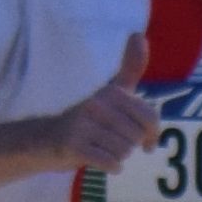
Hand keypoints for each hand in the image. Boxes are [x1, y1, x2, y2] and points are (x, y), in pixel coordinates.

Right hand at [40, 33, 153, 173]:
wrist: (47, 139)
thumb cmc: (89, 119)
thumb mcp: (111, 92)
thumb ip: (129, 69)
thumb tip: (139, 35)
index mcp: (110, 92)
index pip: (150, 117)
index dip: (153, 134)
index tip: (147, 142)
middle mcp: (96, 103)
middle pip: (137, 137)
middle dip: (129, 145)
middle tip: (113, 142)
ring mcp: (82, 123)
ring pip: (124, 151)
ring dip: (117, 156)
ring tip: (102, 148)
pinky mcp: (73, 144)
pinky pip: (110, 162)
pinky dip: (110, 166)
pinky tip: (101, 160)